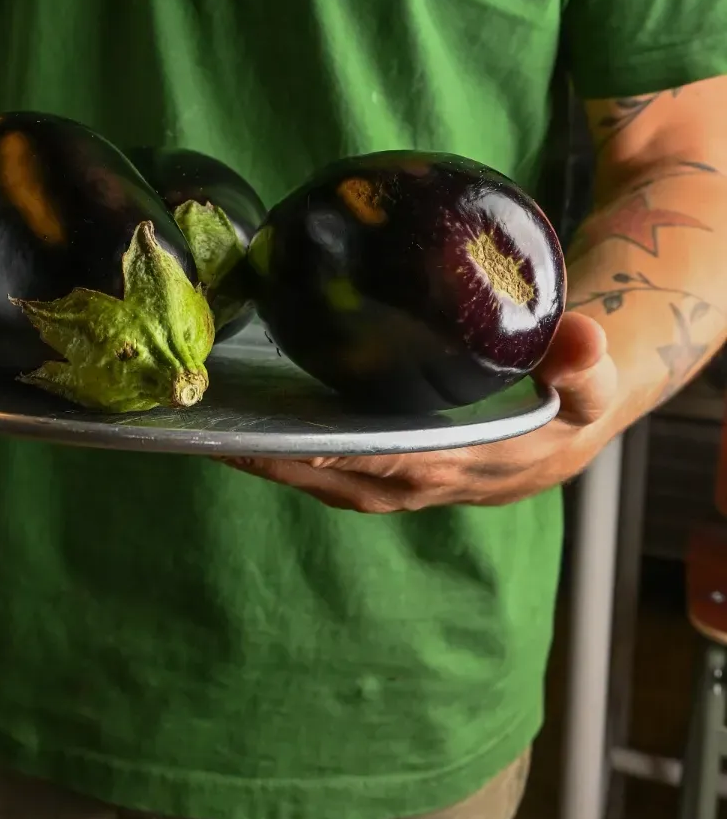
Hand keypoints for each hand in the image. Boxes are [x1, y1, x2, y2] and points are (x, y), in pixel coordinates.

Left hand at [226, 312, 617, 511]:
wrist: (580, 418)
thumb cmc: (577, 393)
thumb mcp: (591, 380)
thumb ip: (584, 363)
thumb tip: (582, 336)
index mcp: (473, 463)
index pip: (399, 463)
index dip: (345, 455)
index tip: (292, 442)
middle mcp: (435, 482)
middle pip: (349, 482)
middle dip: (289, 466)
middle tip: (227, 439)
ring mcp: (416, 481)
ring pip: (339, 483)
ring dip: (286, 467)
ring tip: (226, 437)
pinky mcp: (405, 469)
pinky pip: (344, 470)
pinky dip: (303, 457)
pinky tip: (264, 428)